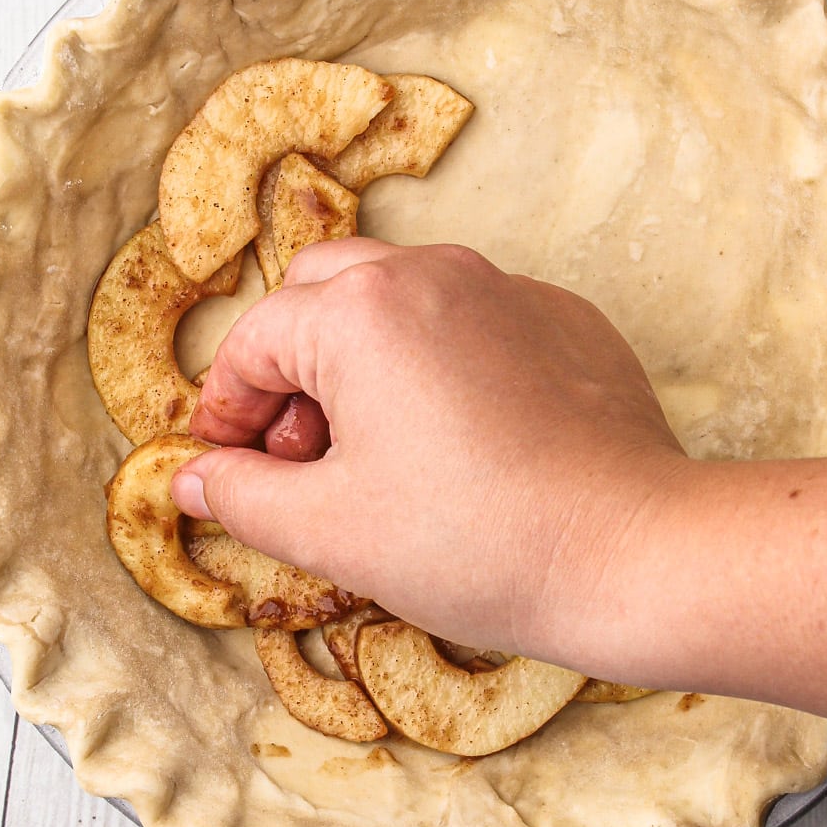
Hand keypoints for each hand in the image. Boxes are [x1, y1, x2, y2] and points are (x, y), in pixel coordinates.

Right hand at [174, 239, 684, 659]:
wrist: (633, 552)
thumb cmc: (479, 542)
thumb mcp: (332, 532)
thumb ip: (244, 496)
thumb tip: (194, 477)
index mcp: (361, 311)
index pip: (255, 341)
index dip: (226, 409)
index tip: (227, 465)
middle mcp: (434, 274)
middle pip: (322, 293)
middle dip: (291, 366)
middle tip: (297, 454)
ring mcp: (509, 290)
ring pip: (403, 301)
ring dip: (364, 362)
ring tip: (375, 456)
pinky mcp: (566, 321)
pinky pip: (477, 323)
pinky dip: (443, 367)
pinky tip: (458, 448)